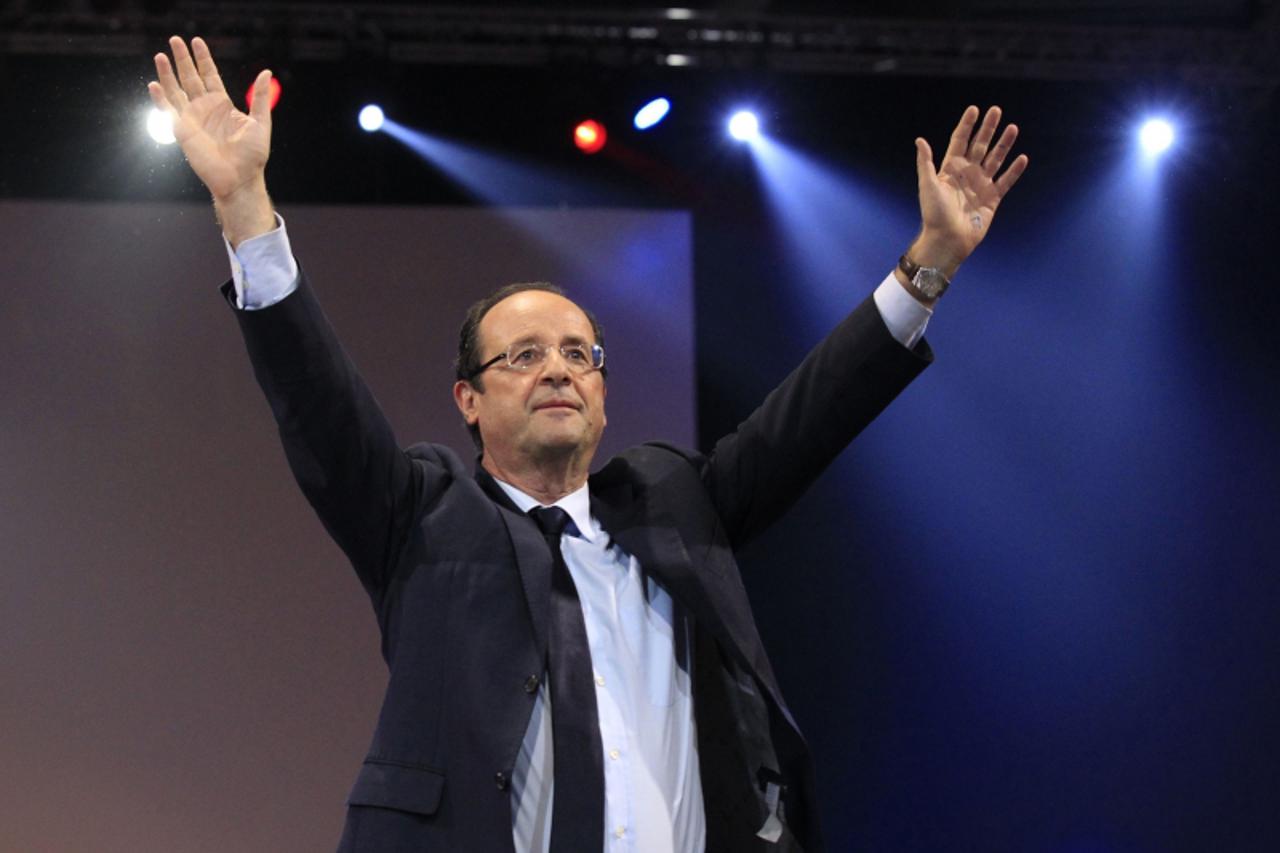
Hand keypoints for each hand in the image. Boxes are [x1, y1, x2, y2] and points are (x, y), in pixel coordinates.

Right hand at [148, 36, 274, 243]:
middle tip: (175, 39)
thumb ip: (260, 98)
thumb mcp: (261, 122)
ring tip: (161, 55)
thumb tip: (266, 72)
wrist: (240, 179)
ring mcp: (192, 119)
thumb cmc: (253, 156)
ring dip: (167, 74)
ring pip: (176, 90)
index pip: (210, 76)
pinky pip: (169, 111)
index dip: (203, 59)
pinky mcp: (183, 131)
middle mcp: (205, 109)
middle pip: (191, 78)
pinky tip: (154, 84)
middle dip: (183, 59)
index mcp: (223, 105)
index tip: (197, 41)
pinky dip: (161, 98)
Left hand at [911, 105, 1027, 277]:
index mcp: (950, 169)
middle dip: (988, 128)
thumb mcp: (927, 185)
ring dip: (1004, 144)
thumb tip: (920, 140)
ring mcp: (981, 185)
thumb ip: (925, 162)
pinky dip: (1014, 170)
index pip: (960, 141)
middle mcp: (967, 174)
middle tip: (996, 110)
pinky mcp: (992, 199)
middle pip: (980, 146)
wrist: (948, 239)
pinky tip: (1022, 158)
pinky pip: (1006, 181)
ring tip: (1013, 128)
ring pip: (995, 159)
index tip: (974, 109)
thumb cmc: (934, 214)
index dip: (967, 125)